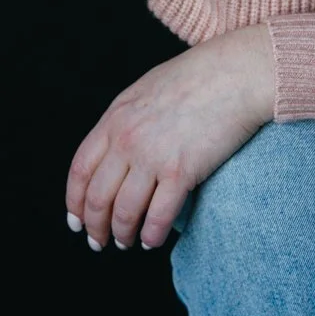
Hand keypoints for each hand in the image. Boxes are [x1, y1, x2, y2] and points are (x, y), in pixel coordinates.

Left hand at [65, 24, 274, 251]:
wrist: (239, 72)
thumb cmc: (201, 76)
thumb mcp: (149, 89)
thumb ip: (127, 119)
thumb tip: (118, 151)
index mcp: (116, 118)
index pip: (80, 170)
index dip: (74, 202)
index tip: (77, 220)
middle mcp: (127, 139)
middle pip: (98, 197)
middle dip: (96, 227)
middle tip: (99, 241)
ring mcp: (153, 157)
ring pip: (124, 212)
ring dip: (122, 234)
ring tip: (127, 243)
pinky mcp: (181, 172)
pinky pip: (158, 217)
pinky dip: (151, 235)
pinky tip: (153, 240)